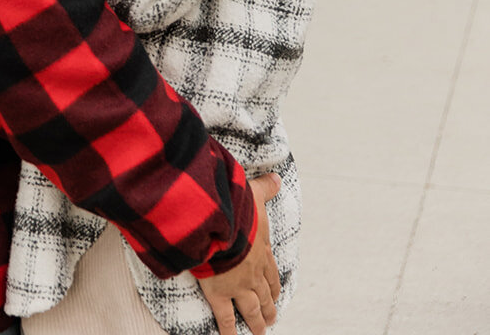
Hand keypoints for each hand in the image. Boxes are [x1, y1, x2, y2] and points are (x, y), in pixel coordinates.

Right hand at [198, 173, 281, 334]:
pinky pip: (226, 319)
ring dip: (258, 322)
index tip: (277, 292)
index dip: (274, 284)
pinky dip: (229, 332)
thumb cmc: (236, 207)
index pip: (271, 271)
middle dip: (270, 307)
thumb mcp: (254, 193)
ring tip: (261, 331)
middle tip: (273, 318)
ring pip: (252, 309)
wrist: (219, 223)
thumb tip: (277, 178)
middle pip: (266, 295)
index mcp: (261, 249)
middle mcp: (254, 272)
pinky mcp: (221, 294)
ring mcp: (239, 286)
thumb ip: (265, 188)